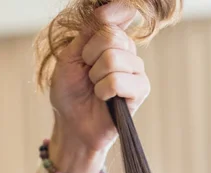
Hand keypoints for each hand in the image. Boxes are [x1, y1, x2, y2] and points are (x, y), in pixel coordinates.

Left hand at [48, 1, 150, 172]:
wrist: (71, 124)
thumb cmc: (70, 93)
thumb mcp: (71, 56)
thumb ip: (89, 31)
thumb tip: (112, 9)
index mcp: (112, 39)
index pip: (116, 14)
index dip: (102, 21)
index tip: (87, 44)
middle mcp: (127, 51)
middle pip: (112, 36)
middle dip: (90, 57)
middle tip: (87, 74)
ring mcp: (136, 71)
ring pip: (114, 59)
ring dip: (95, 77)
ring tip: (95, 88)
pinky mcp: (140, 91)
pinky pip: (120, 81)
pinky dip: (104, 90)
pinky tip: (104, 99)